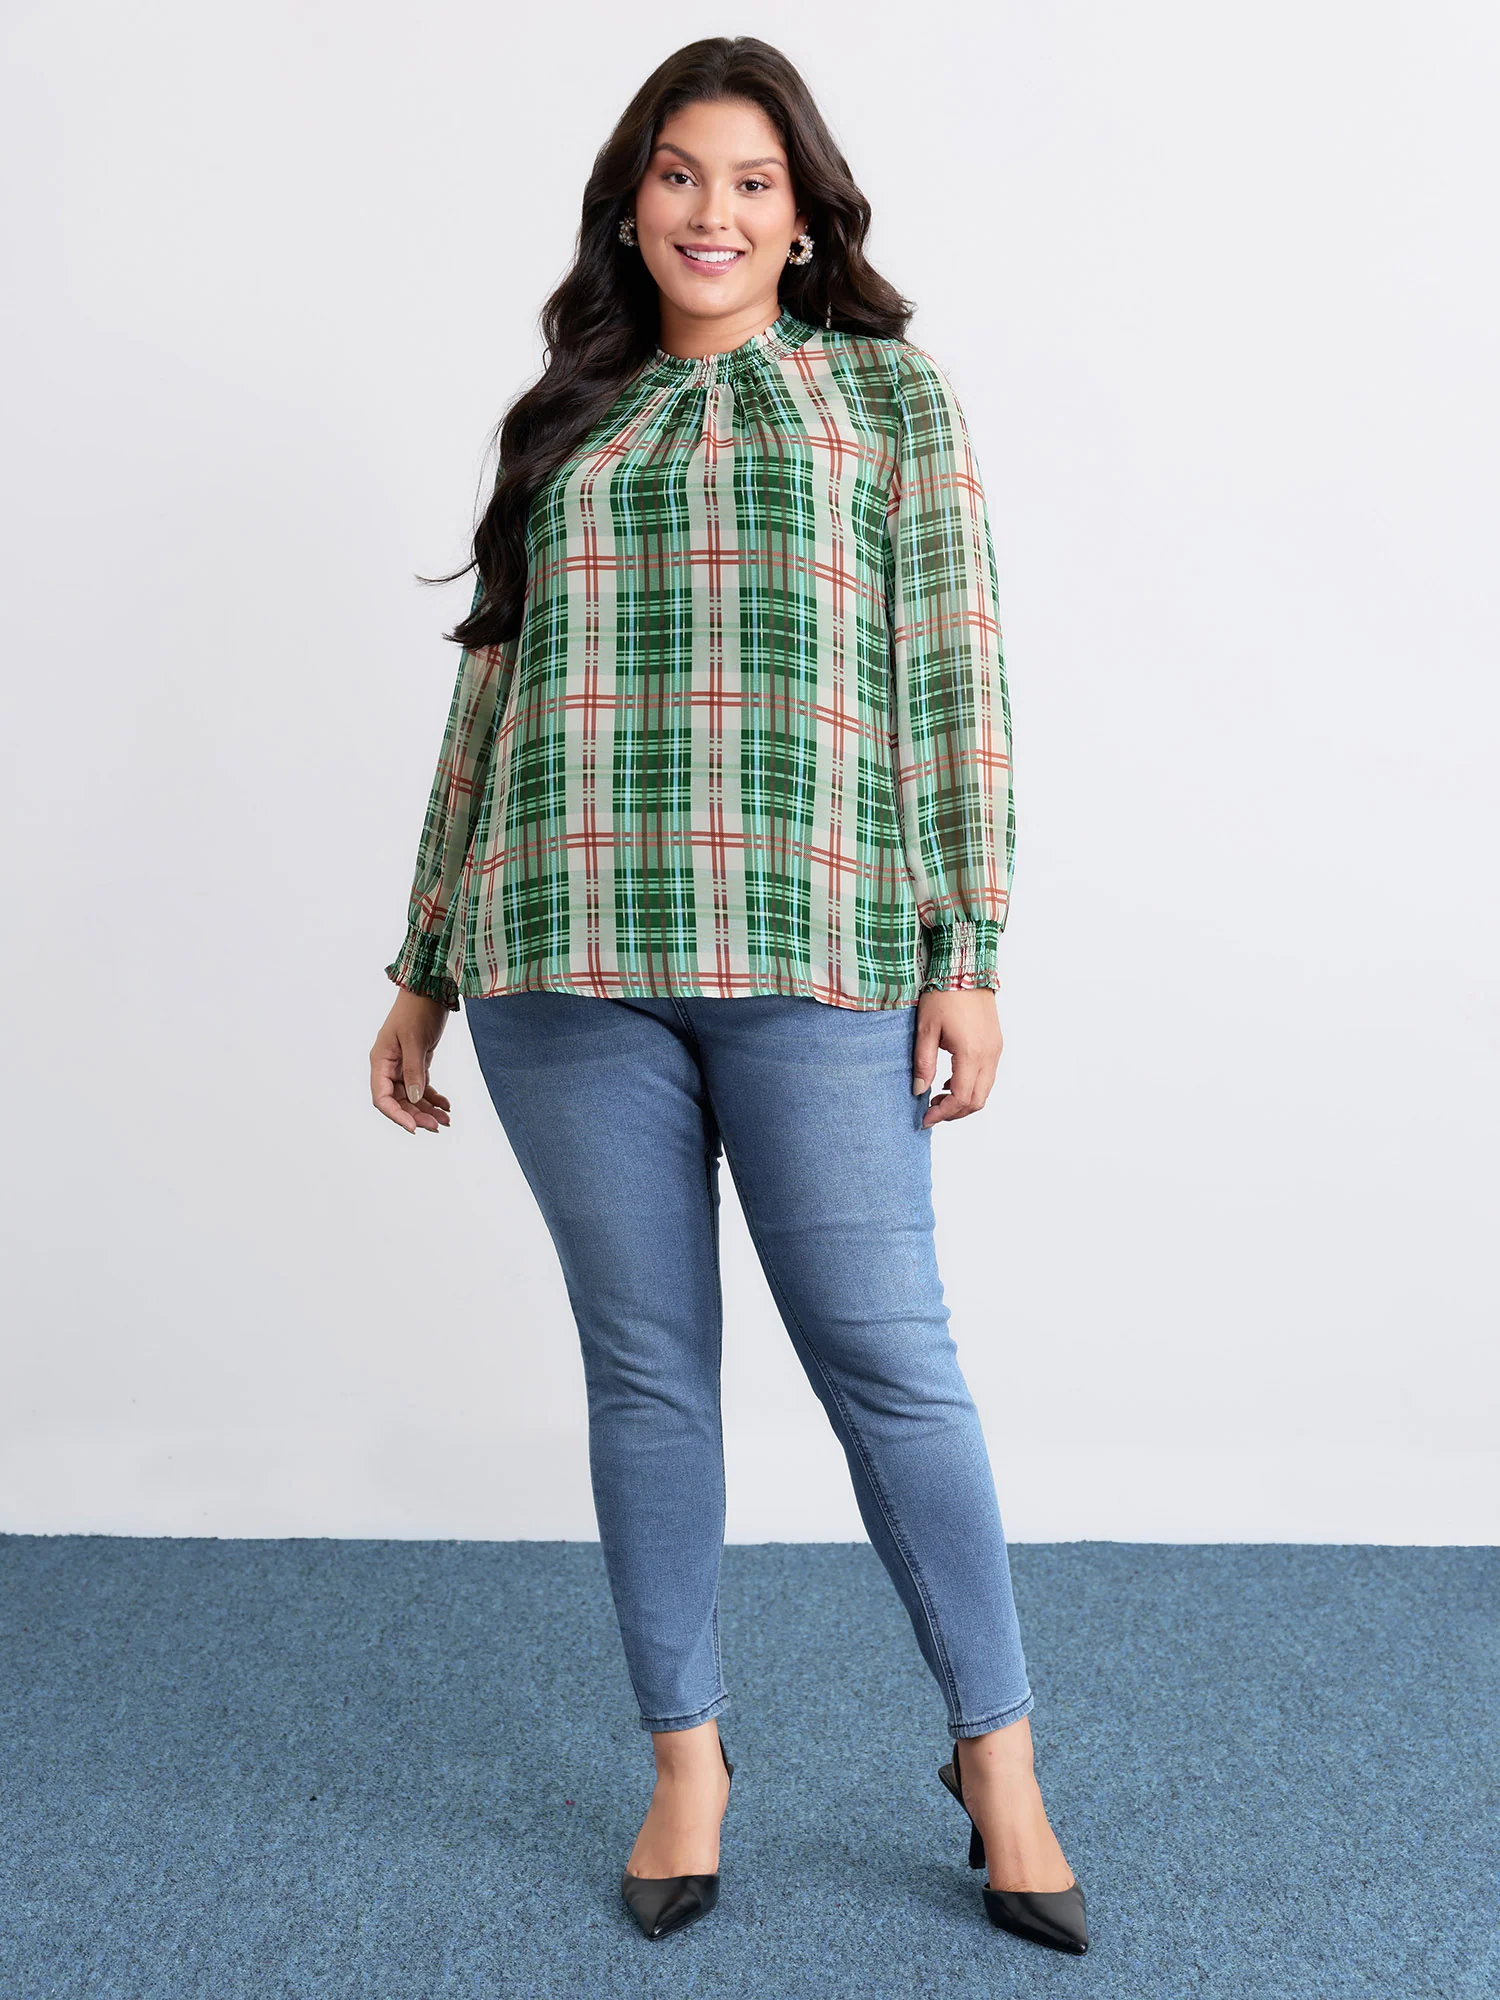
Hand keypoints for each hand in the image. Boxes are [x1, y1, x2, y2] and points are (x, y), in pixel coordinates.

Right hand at [370, 988, 453, 1134]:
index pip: (382, 1097)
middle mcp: (388, 1066)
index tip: (414, 1128)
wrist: (431, 990)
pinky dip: (433, 1097)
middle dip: (417, 1115)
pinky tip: (446, 1105)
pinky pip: (422, 1086)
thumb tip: (414, 1098)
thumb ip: (414, 1070)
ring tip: (446, 1120)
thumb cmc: (417, 1010)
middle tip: (437, 1126)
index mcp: (380, 1060)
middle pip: (398, 1100)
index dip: (396, 1115)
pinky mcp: (417, 1062)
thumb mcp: (415, 1040)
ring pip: (412, 1096)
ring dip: (427, 1109)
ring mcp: (403, 1065)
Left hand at [912, 988, 1002, 1127]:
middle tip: (931, 1113)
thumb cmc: (943, 994)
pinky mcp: (996, 1043)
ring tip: (938, 1098)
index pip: (961, 1098)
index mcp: (971, 1053)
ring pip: (985, 1090)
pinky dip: (972, 1086)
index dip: (943, 1113)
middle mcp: (989, 1055)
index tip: (925, 1119)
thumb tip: (919, 1091)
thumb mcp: (926, 1030)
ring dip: (964, 1100)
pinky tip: (951, 1081)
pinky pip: (988, 1075)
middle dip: (954, 1113)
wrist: (965, 967)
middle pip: (977, 1100)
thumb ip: (923, 1063)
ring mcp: (996, 1049)